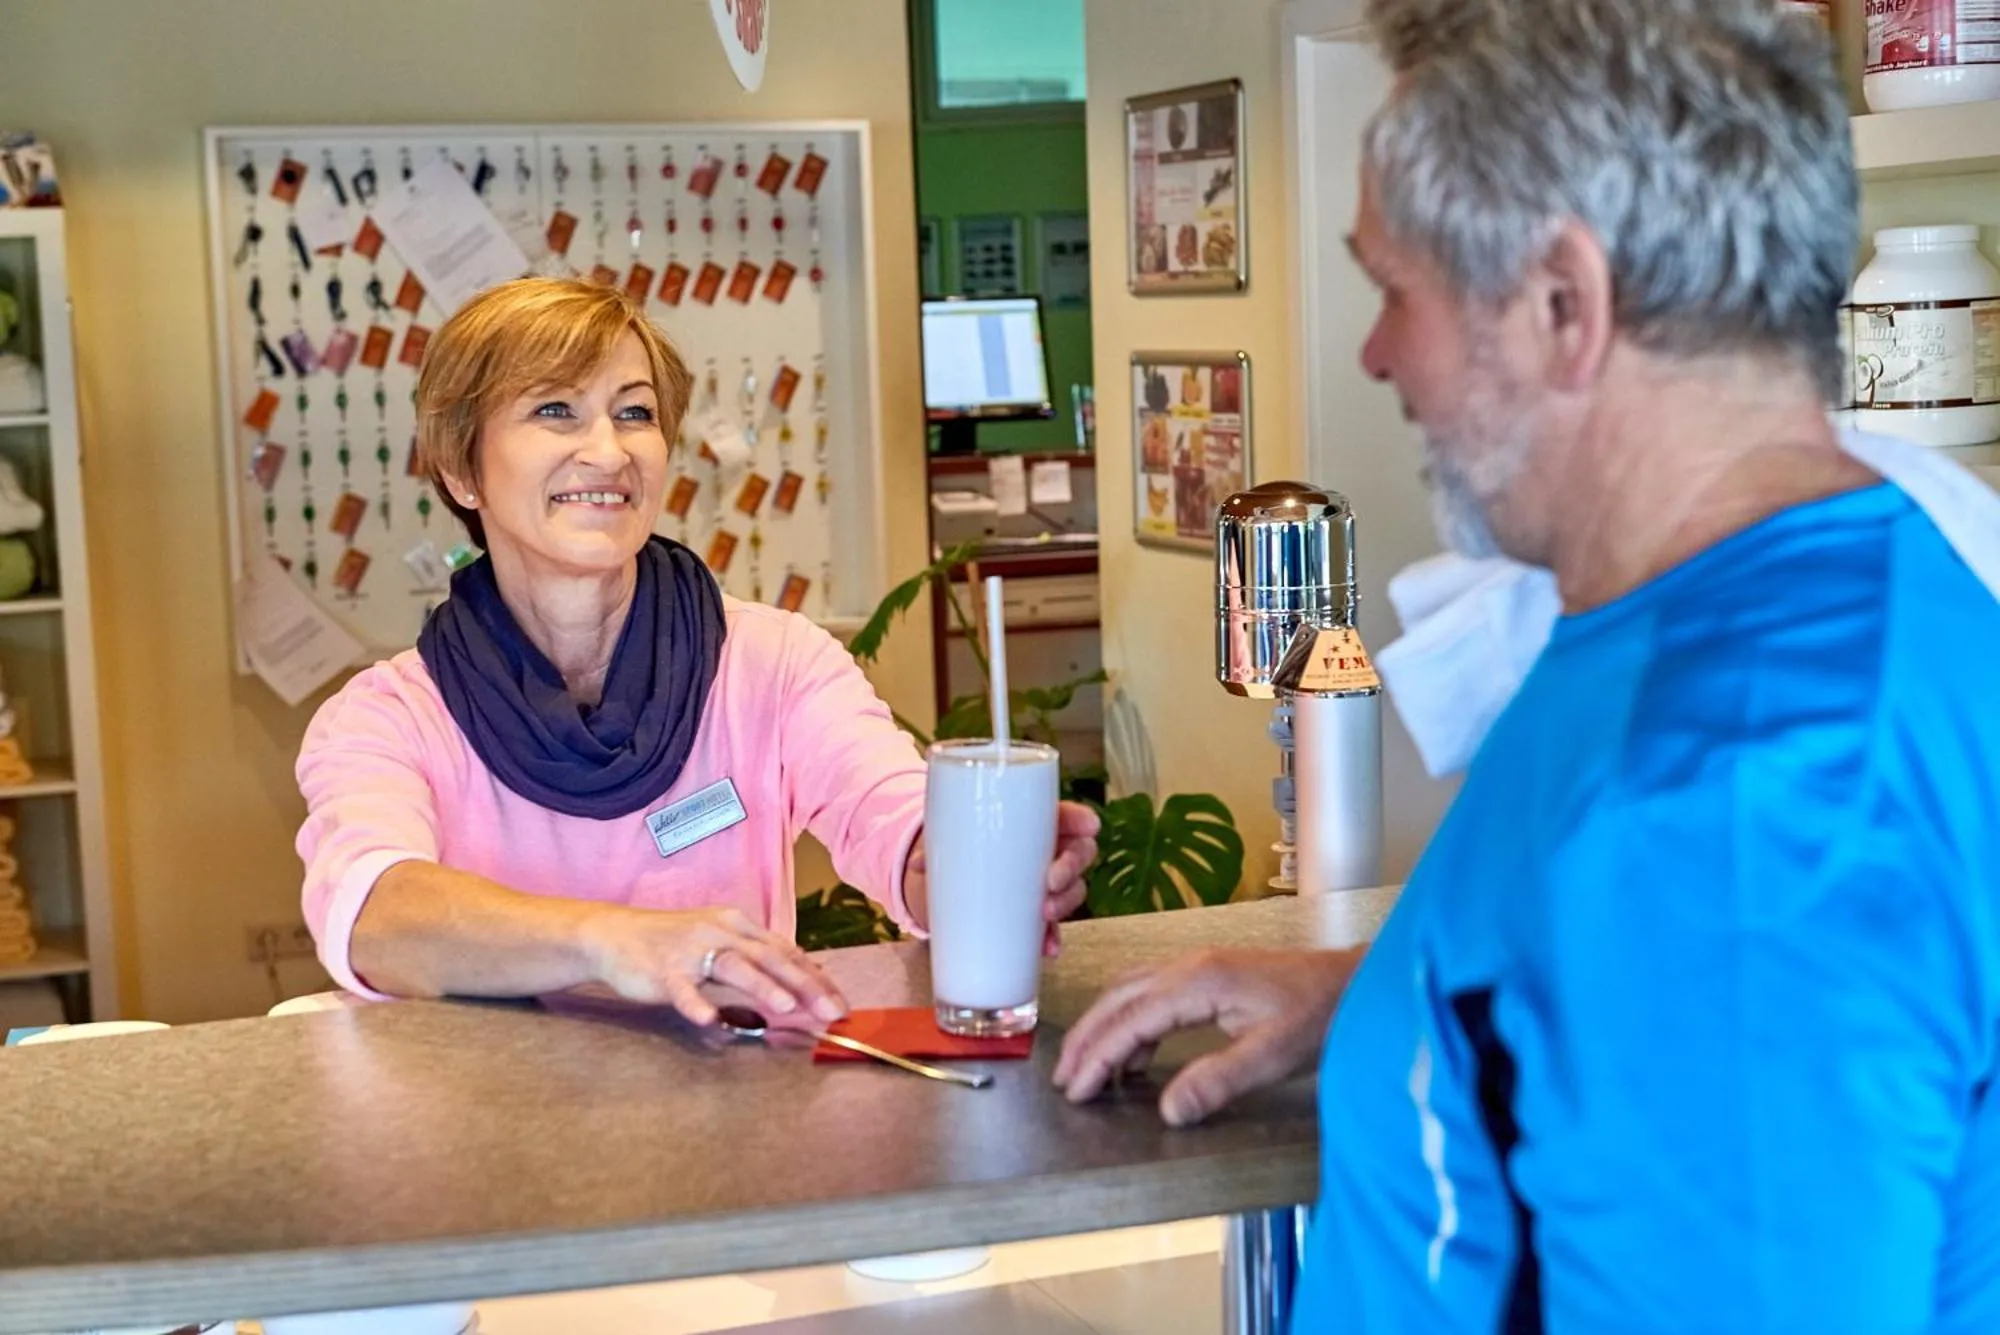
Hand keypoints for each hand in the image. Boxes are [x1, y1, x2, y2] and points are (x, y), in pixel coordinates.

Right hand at [579, 905, 847, 1028]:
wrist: (612, 933)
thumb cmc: (673, 943)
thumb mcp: (720, 942)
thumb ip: (756, 959)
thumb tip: (800, 978)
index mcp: (738, 925)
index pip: (785, 951)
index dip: (816, 977)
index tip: (841, 1003)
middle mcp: (719, 932)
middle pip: (770, 957)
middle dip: (804, 984)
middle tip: (831, 1010)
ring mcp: (690, 950)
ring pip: (732, 966)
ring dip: (761, 985)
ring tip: (785, 1007)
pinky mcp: (661, 971)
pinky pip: (681, 990)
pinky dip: (695, 1003)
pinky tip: (708, 1020)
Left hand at [904, 800, 1100, 954]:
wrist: (951, 879)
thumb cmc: (962, 846)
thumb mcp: (951, 839)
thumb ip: (937, 847)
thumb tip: (918, 864)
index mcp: (1034, 824)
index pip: (1067, 816)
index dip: (1081, 819)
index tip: (1088, 826)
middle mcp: (1047, 852)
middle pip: (1079, 853)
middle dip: (1072, 866)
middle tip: (1051, 880)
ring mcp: (1045, 885)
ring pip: (1073, 890)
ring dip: (1066, 902)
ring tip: (1046, 913)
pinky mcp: (1035, 916)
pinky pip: (1054, 928)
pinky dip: (1053, 938)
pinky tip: (1048, 949)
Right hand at [1053, 948, 1360, 1126]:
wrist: (1354, 981)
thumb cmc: (1319, 1016)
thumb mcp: (1273, 1056)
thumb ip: (1218, 1082)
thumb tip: (1168, 1112)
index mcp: (1200, 982)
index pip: (1130, 1021)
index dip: (1099, 1058)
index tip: (1075, 1091)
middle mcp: (1190, 965)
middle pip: (1118, 998)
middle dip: (1087, 1039)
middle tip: (1065, 1080)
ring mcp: (1199, 965)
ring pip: (1131, 990)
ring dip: (1105, 1027)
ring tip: (1090, 1069)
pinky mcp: (1210, 973)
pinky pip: (1152, 992)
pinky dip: (1132, 1021)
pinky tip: (1137, 1056)